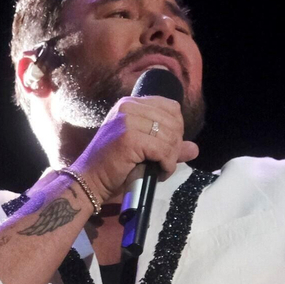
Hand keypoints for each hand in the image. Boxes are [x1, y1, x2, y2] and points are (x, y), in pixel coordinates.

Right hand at [70, 95, 199, 201]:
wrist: (90, 180)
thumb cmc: (114, 167)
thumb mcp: (144, 151)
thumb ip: (169, 146)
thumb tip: (194, 149)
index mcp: (131, 104)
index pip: (171, 107)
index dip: (177, 128)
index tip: (169, 147)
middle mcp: (129, 107)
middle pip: (174, 121)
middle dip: (176, 145)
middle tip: (166, 162)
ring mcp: (128, 121)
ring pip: (170, 136)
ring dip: (171, 157)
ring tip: (161, 169)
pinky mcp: (129, 138)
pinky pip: (163, 150)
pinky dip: (167, 164)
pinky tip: (159, 172)